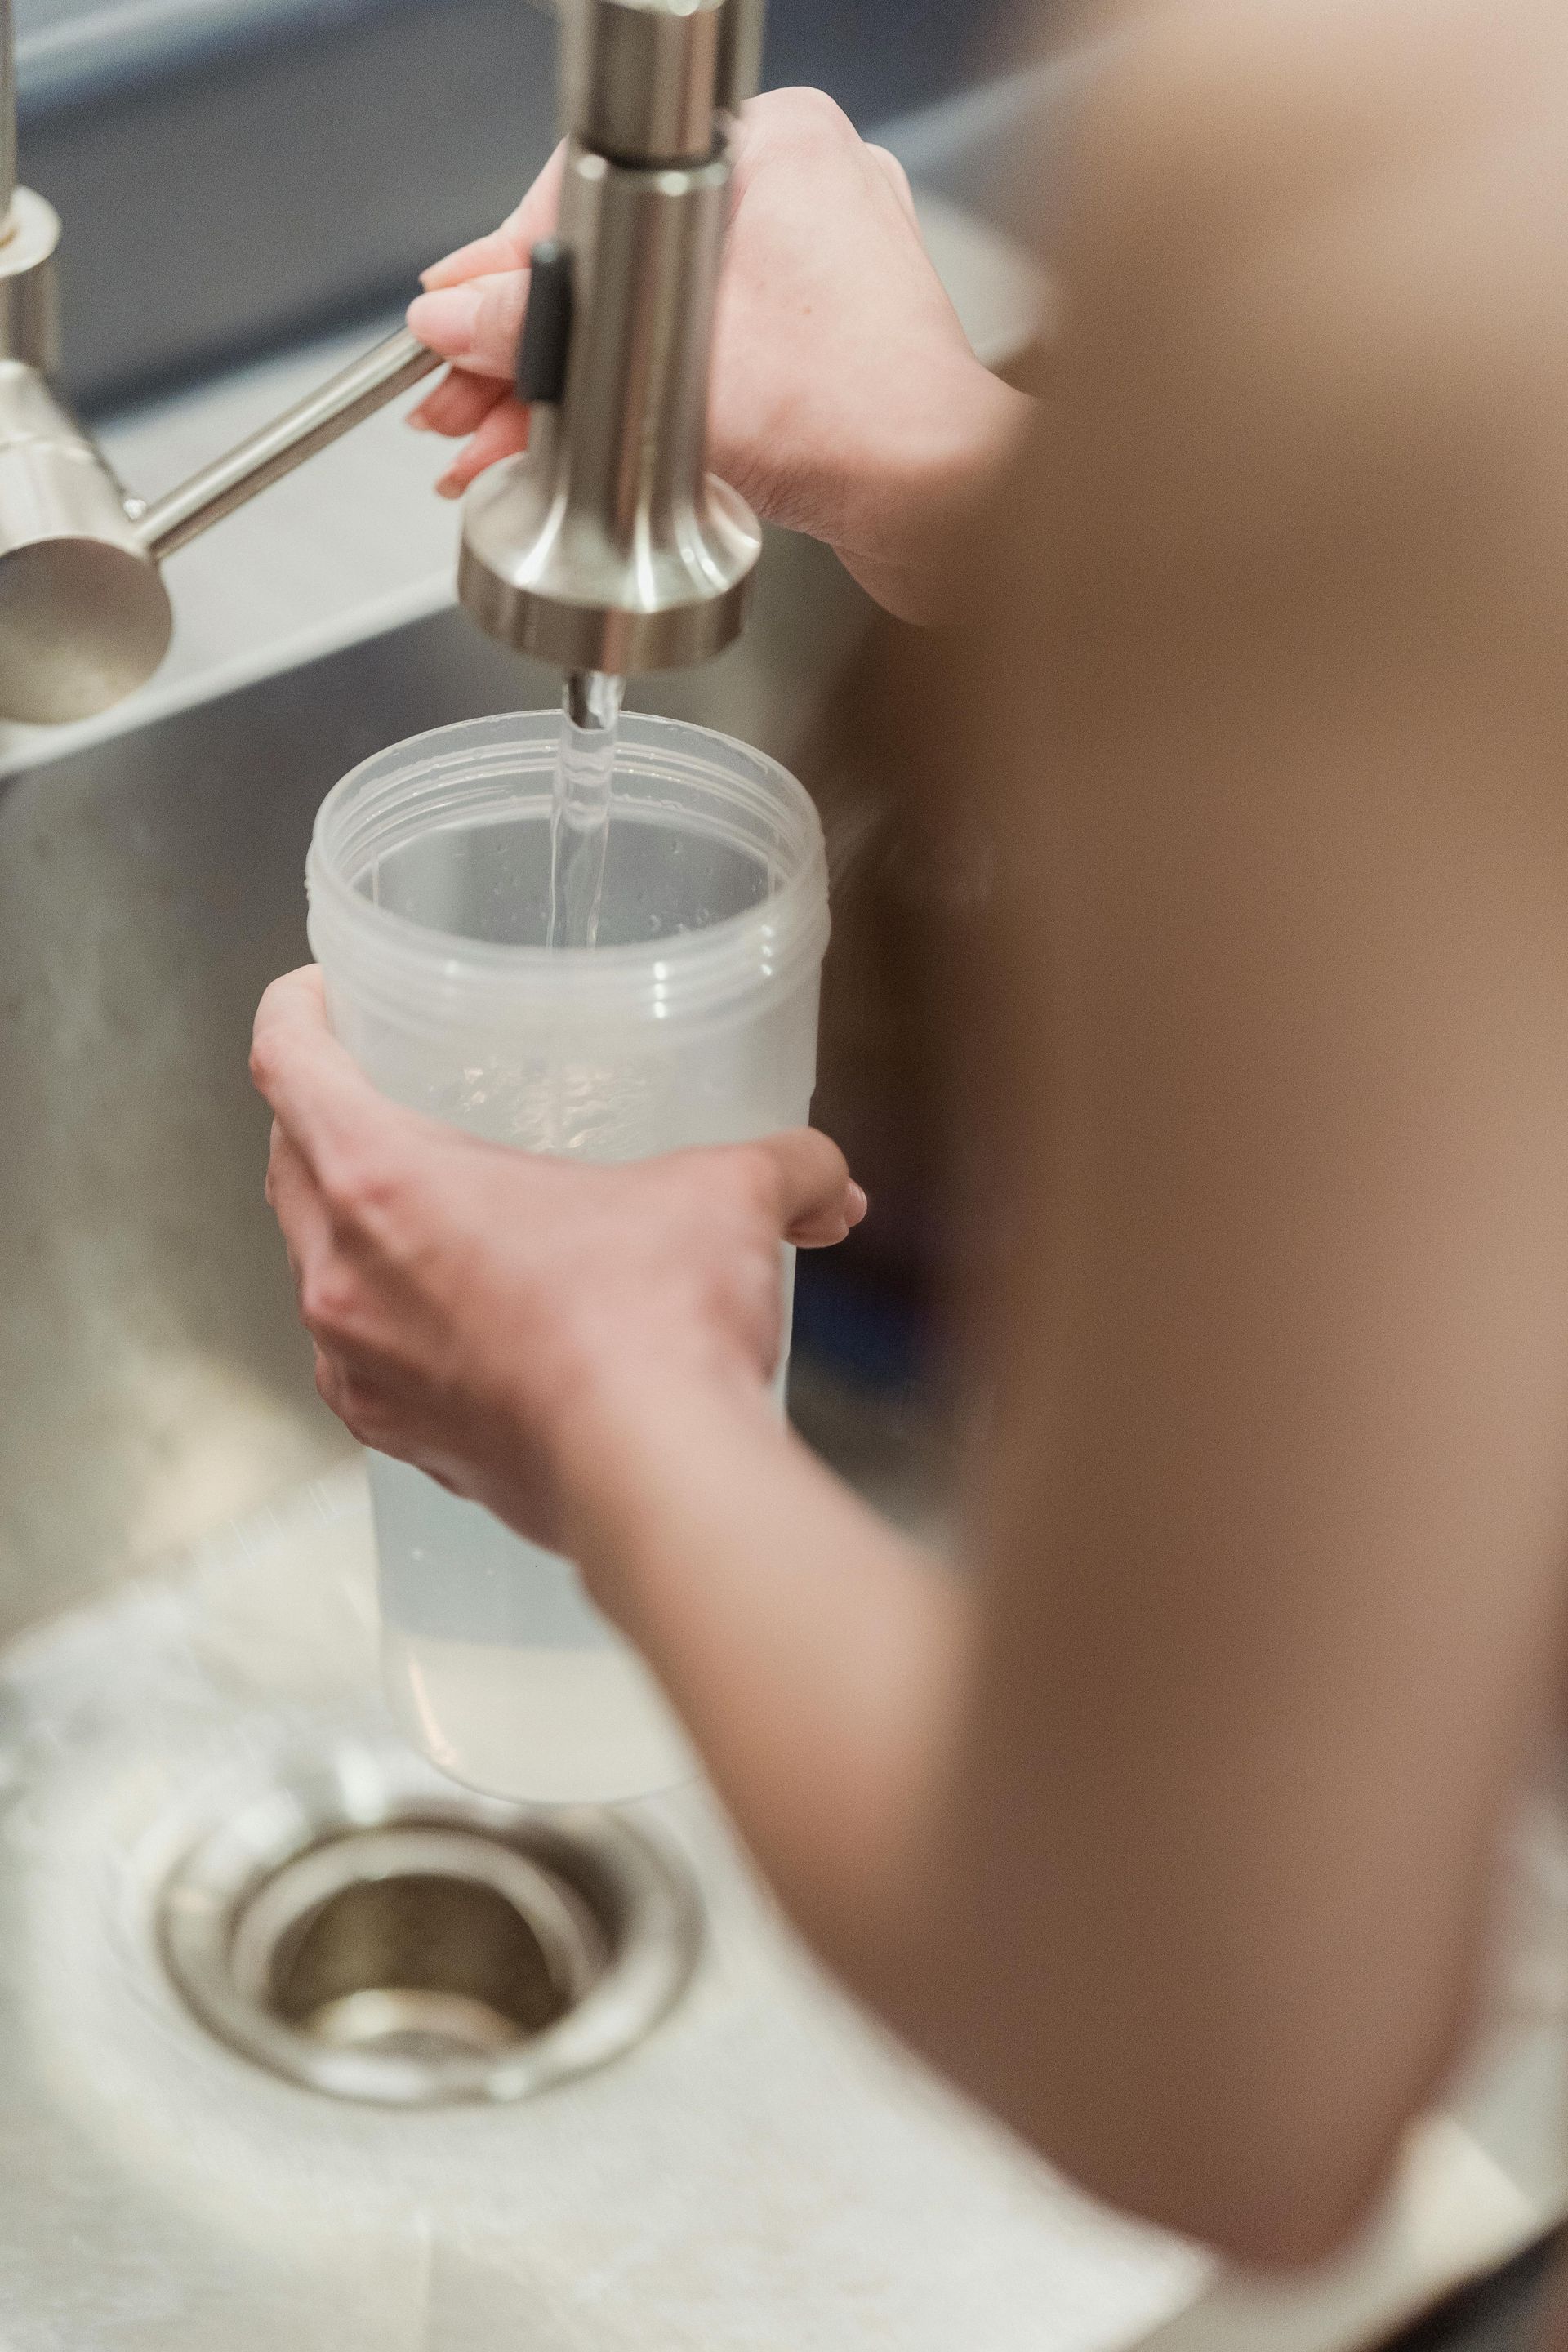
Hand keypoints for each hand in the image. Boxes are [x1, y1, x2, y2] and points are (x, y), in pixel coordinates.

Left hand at [251, 967, 865, 1558]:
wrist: (651, 1480)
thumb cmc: (652, 1322)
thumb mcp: (724, 1199)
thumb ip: (780, 1170)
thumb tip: (828, 1187)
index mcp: (383, 1178)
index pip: (287, 1065)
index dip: (294, 1013)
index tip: (318, 997)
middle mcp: (341, 1275)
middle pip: (286, 1168)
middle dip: (319, 1126)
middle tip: (376, 1096)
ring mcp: (358, 1369)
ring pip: (318, 1272)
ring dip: (356, 1238)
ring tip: (427, 1221)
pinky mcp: (399, 1440)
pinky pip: (365, 1366)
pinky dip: (397, 1333)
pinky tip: (466, 1326)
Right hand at [404, 88, 1029, 621]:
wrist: (942, 510)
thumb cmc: (849, 419)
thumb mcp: (653, 367)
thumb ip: (539, 335)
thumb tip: (456, 319)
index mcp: (775, 142)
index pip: (601, 189)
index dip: (512, 268)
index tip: (460, 318)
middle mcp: (804, 191)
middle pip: (620, 262)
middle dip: (533, 348)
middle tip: (464, 397)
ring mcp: (819, 273)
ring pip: (653, 317)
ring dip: (574, 387)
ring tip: (500, 440)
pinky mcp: (823, 348)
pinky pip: (703, 356)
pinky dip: (637, 401)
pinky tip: (574, 444)